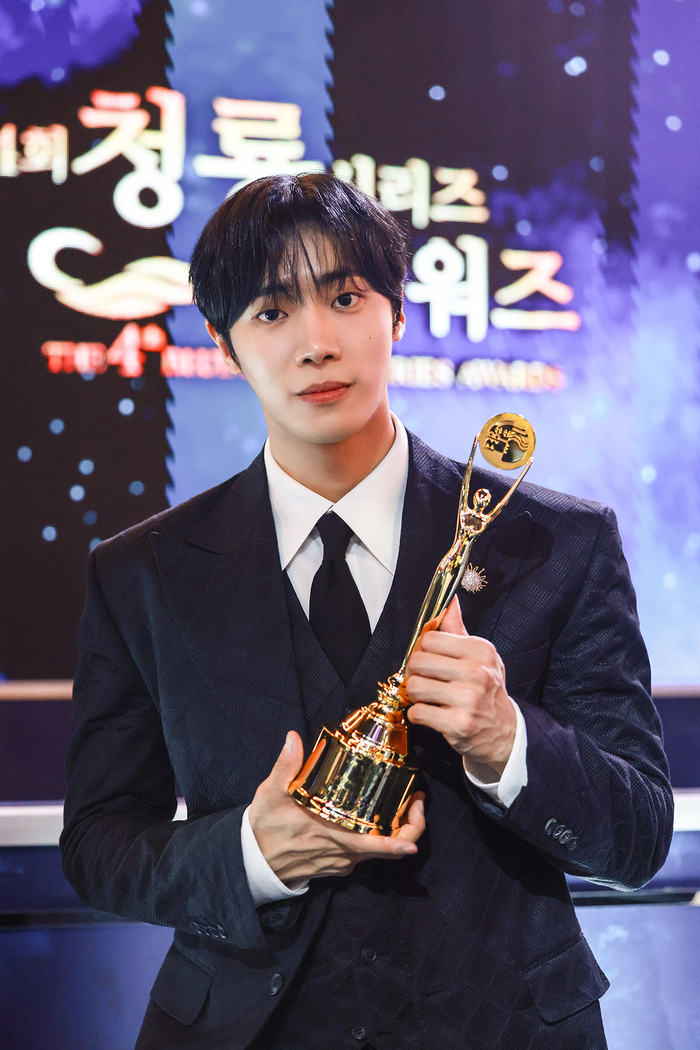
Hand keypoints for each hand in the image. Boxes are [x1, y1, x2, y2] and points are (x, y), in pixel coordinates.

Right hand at [248, 731, 424, 884]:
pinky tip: (373, 818)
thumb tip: (293, 738)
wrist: (252, 864)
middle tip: (417, 801)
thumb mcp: (270, 794)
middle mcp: (344, 853)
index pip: (379, 844)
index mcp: (334, 836)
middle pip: (391, 849)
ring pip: (379, 852)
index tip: (419, 814)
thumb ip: (285, 766)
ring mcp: (342, 863)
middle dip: (411, 827)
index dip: (405, 836)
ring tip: (401, 804)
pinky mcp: (337, 867)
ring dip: (395, 832)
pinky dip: (376, 840)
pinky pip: (364, 856)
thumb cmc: (264, 829)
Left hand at [405, 596, 515, 780]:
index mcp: (481, 651)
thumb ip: (459, 630)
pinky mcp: (458, 724)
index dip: (423, 650)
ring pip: (414, 686)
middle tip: (426, 680)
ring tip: (430, 698)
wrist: (504, 732)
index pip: (430, 639)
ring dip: (416, 695)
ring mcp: (468, 699)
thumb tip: (450, 602)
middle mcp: (477, 673)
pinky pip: (417, 712)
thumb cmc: (487, 690)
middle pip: (418, 661)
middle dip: (415, 672)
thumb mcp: (480, 657)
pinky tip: (432, 714)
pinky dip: (418, 714)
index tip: (429, 660)